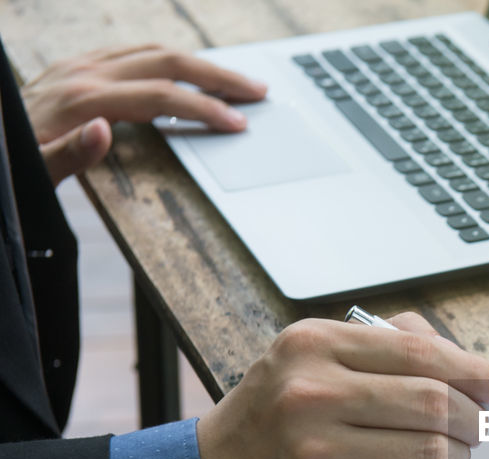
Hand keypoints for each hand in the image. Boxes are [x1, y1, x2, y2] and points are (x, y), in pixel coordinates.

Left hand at [21, 44, 267, 184]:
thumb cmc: (16, 160)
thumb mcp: (37, 168)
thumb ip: (71, 154)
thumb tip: (104, 131)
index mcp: (83, 99)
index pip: (160, 96)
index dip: (203, 107)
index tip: (237, 121)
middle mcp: (84, 73)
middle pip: (166, 61)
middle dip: (217, 75)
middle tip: (256, 90)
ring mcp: (80, 66)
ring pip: (152, 51)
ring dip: (198, 63)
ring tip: (232, 81)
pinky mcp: (76, 67)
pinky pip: (132, 53)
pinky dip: (168, 61)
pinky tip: (184, 74)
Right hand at [195, 313, 488, 458]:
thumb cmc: (273, 416)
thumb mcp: (310, 358)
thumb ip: (384, 346)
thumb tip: (468, 363)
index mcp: (315, 343)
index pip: (420, 351)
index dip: (472, 370)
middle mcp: (314, 391)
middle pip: (434, 401)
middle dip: (471, 419)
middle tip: (476, 428)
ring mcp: (320, 447)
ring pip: (431, 449)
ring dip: (457, 456)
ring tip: (450, 454)